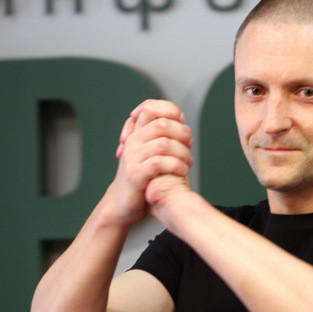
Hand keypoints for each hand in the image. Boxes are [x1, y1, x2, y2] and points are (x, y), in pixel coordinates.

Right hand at [106, 100, 192, 226]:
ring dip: (182, 153)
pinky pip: (159, 163)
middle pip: (162, 124)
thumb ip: (163, 138)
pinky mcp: (135, 174)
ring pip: (163, 144)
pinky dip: (175, 166)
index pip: (150, 107)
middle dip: (182, 134)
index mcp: (137, 133)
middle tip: (189, 146)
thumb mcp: (151, 153)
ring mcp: (132, 157)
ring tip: (188, 162)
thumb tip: (184, 125)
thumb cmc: (143, 178)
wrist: (123, 204)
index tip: (182, 124)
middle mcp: (133, 141)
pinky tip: (182, 171)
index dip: (171, 110)